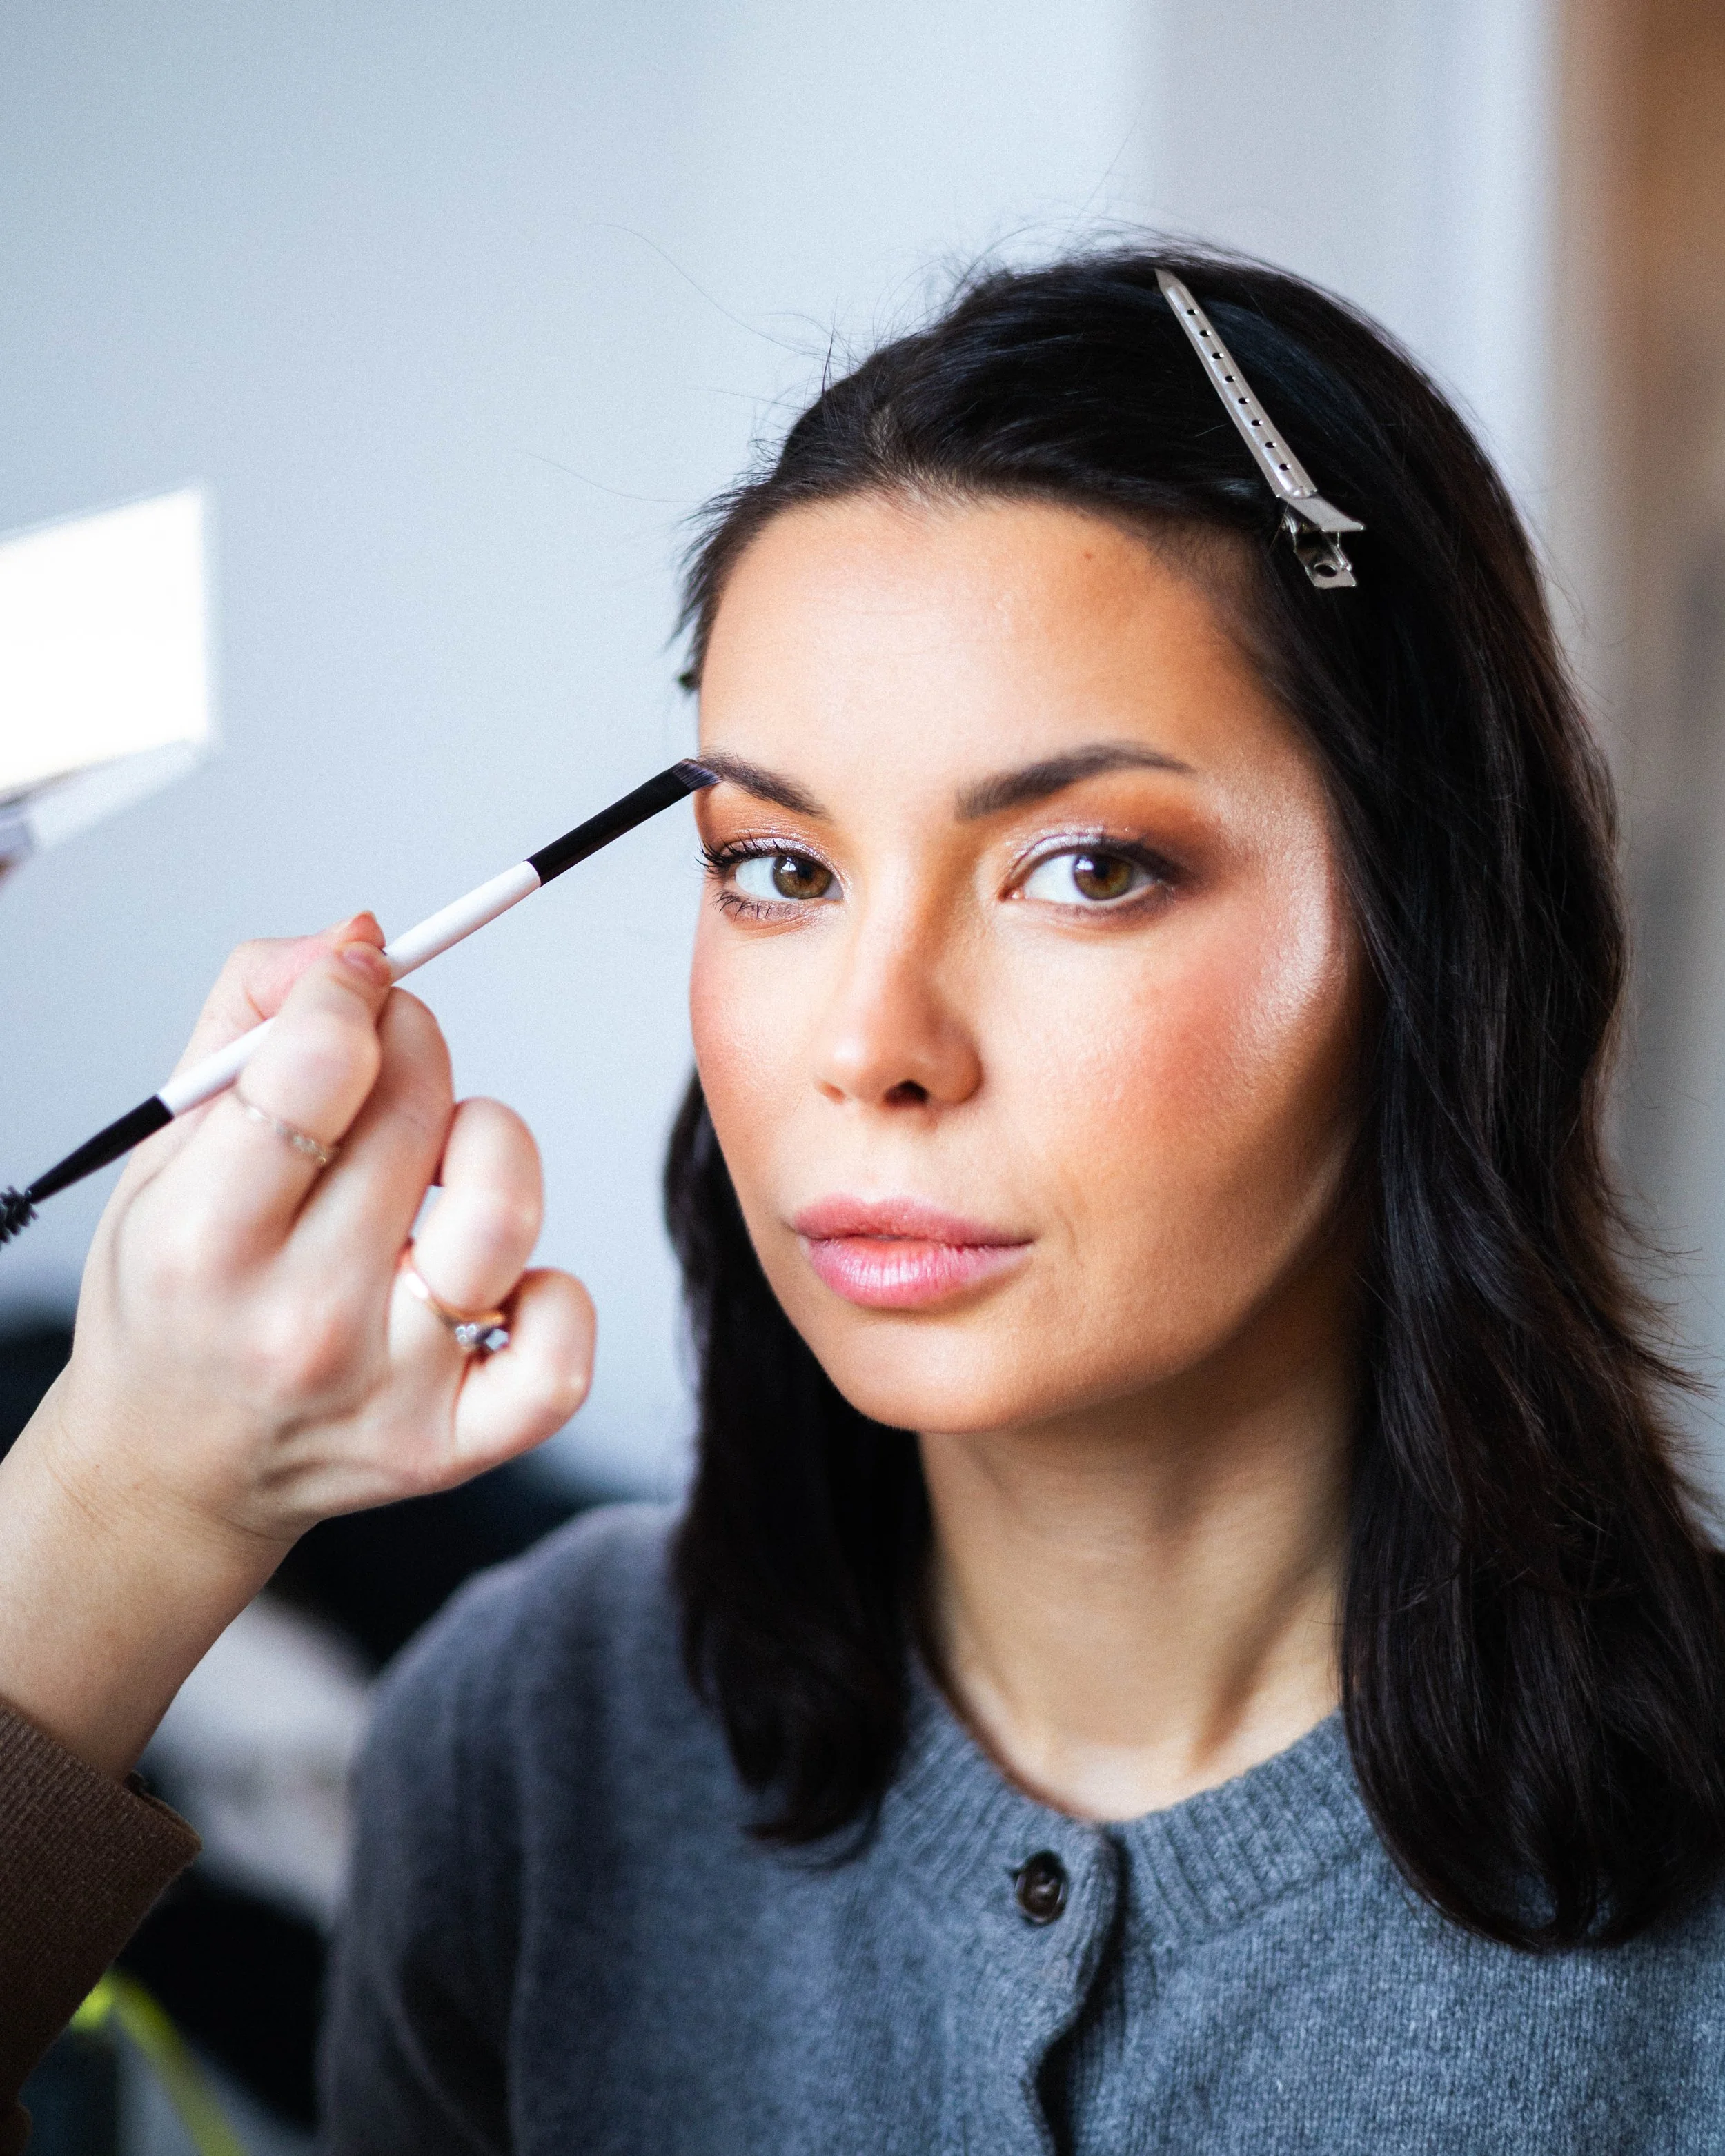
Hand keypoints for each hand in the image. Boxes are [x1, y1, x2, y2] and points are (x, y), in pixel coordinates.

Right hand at [0, 916, 594, 1773]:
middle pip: (415, 1108)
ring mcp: (389, 1388)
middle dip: (408, 1050)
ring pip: (505, 1209)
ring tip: (436, 1170)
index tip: (353, 986)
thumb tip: (356, 940)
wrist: (178, 1467)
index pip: (318, 1068)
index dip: (349, 994)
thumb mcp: (164, 1149)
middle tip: (379, 1072)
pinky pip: (561, 1344)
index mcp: (205, 1243)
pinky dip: (552, 1295)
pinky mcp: (456, 1444)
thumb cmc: (178, 1294)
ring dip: (486, 1148)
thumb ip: (248, 1016)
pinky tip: (493, 1283)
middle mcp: (300, 1322)